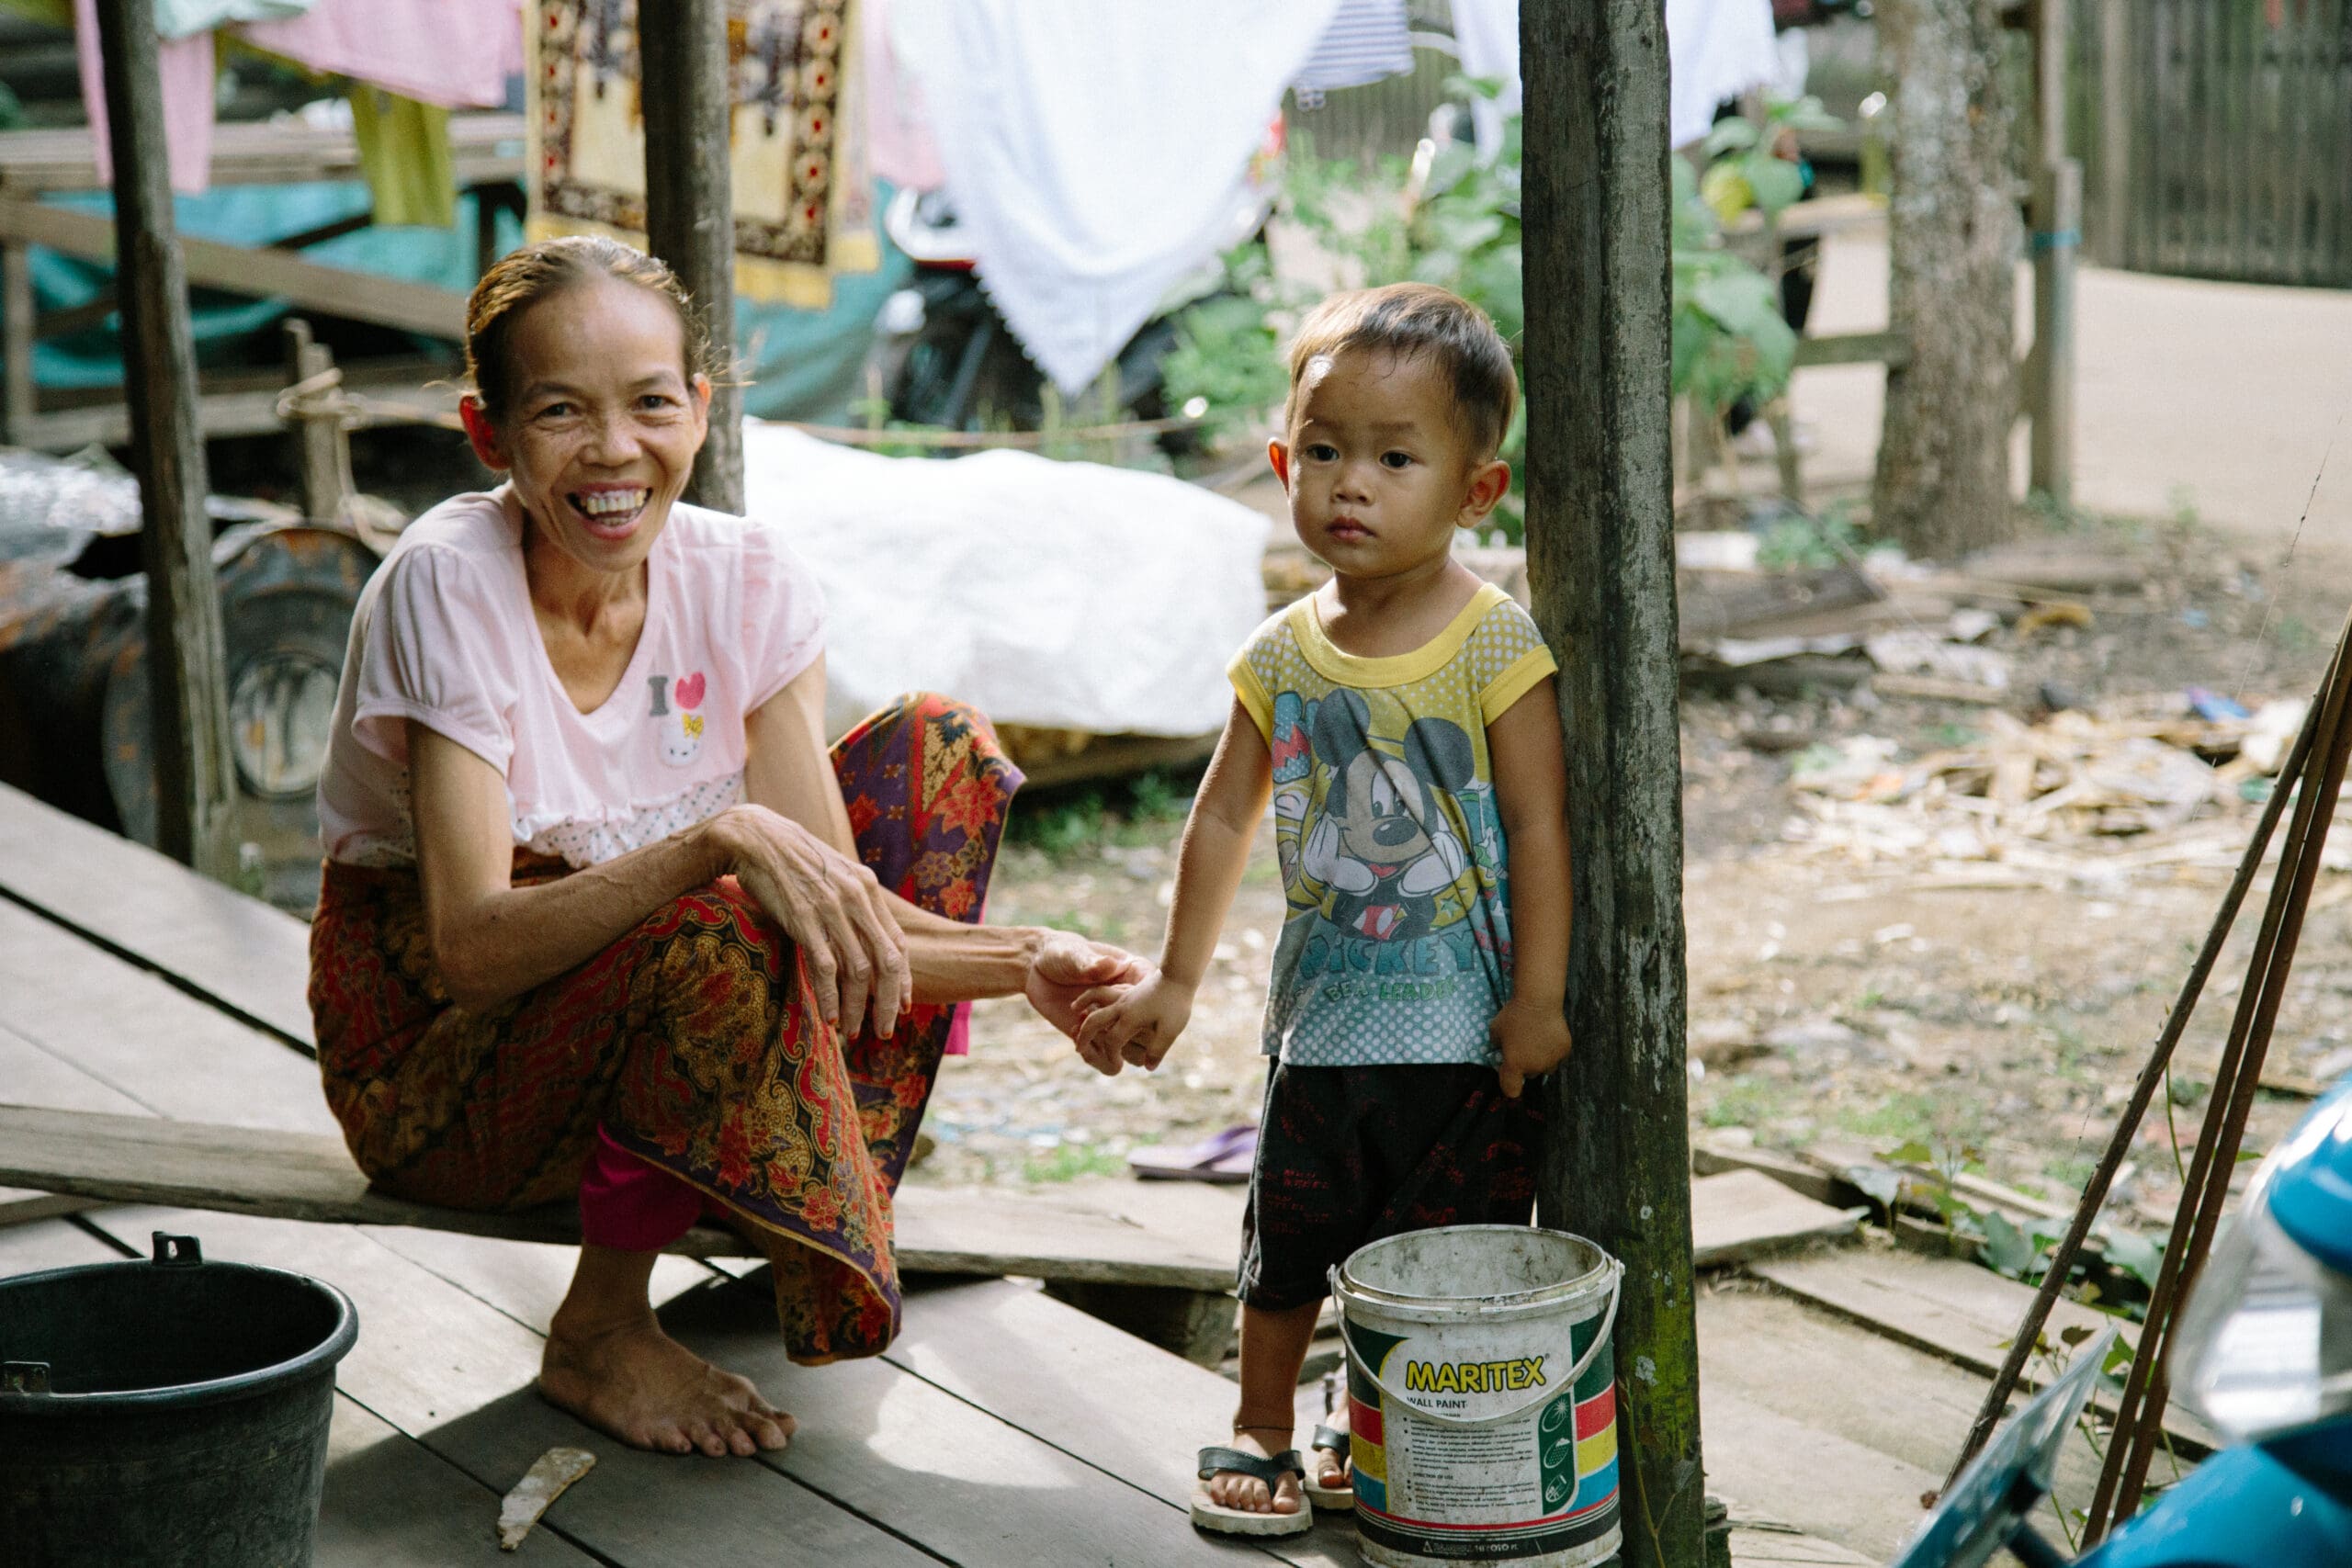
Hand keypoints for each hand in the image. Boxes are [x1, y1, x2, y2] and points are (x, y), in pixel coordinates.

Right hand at [701, 804, 910, 1039]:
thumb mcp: (835, 875)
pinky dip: (830, 997)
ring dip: (858, 1007)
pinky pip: (825, 967)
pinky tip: (829, 1017)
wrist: (756, 838)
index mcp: (868, 888)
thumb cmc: (794, 862)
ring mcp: (831, 909)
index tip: (903, 1006)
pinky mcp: (804, 919)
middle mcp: (856, 898)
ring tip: (852, 1031)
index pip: (897, 943)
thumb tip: (866, 936)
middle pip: (886, 962)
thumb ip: (854, 902)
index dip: (903, 979)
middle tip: (885, 1030)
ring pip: (858, 970)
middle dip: (889, 1002)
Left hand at [1024, 931, 1147, 1045]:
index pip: (1156, 1003)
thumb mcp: (1073, 954)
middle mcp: (1131, 1003)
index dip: (1143, 1013)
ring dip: (1110, 1051)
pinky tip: (1077, 1039)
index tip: (1116, 1012)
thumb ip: (1091, 962)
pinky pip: (1110, 1060)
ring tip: (1083, 1036)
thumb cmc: (1060, 952)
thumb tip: (1109, 965)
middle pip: (1149, 1035)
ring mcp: (1116, 1022)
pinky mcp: (1099, 1036)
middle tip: (1097, 1026)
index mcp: (1135, 977)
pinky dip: (1096, 1057)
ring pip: (1132, 1054)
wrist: (1036, 966)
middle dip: (1126, 1038)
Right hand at [1074, 972, 1194, 1077]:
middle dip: (1084, 1035)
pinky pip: (1105, 989)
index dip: (1110, 1055)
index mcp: (1129, 1019)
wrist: (1179, 973)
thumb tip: (1148, 1067)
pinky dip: (1094, 994)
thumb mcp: (1171, 1030)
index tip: (1115, 1064)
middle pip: (1095, 1021)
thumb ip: (1157, 1049)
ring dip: (1083, 1005)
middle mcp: (1122, 1007)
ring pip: (1095, 999)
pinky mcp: (1129, 987)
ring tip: (1075, 1012)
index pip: (1112, 1042)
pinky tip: (1096, 996)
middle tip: (1077, 1047)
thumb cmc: (1176, 1002)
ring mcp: (1124, 995)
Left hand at [1490, 994, 1571, 1098]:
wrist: (1538, 1000)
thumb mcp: (1495, 1030)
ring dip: (1541, 1061)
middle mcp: (1534, 1067)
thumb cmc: (1513, 1015)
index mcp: (1515, 1065)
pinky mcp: (1565, 1051)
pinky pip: (1558, 1057)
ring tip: (1538, 1042)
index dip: (1509, 1085)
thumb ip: (1497, 1046)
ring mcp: (1552, 1060)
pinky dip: (1554, 1051)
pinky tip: (1549, 1036)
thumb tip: (1502, 1052)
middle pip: (1529, 1075)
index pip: (1511, 1090)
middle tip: (1523, 1048)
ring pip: (1546, 1068)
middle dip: (1525, 1066)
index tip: (1509, 1075)